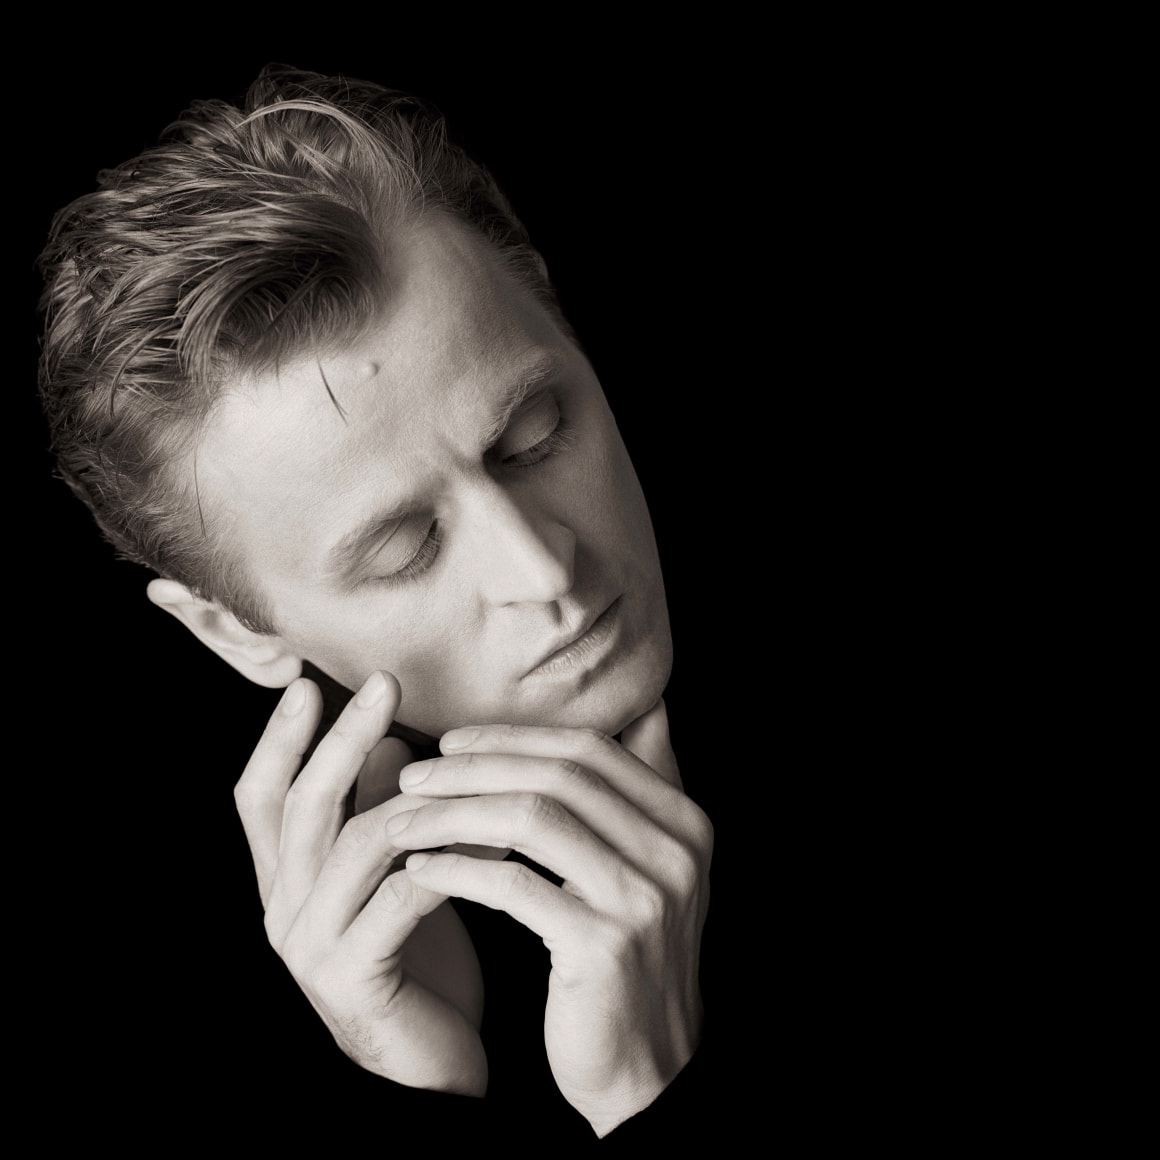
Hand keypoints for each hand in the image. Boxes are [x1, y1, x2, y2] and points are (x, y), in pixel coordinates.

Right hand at [233, 670, 486, 1093]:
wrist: (431, 1076)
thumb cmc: (420, 966)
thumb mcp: (393, 879)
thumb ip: (378, 815)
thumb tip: (390, 738)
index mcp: (287, 884)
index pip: (261, 799)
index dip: (280, 740)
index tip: (310, 682)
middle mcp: (283, 912)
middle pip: (301, 807)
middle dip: (340, 738)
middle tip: (384, 683)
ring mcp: (311, 949)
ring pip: (350, 846)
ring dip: (410, 796)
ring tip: (461, 761)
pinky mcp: (352, 981)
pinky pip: (399, 900)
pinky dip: (447, 860)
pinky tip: (493, 836)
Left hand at [389, 702, 712, 1135]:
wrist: (649, 1069)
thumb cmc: (627, 960)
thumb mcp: (654, 868)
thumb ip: (644, 791)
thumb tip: (649, 704)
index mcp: (684, 820)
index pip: (589, 749)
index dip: (514, 737)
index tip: (452, 741)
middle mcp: (675, 851)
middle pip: (558, 775)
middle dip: (475, 766)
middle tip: (412, 774)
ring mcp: (645, 897)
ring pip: (531, 819)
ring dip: (454, 812)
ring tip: (402, 817)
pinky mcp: (603, 944)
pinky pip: (513, 885)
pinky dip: (458, 868)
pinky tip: (419, 867)